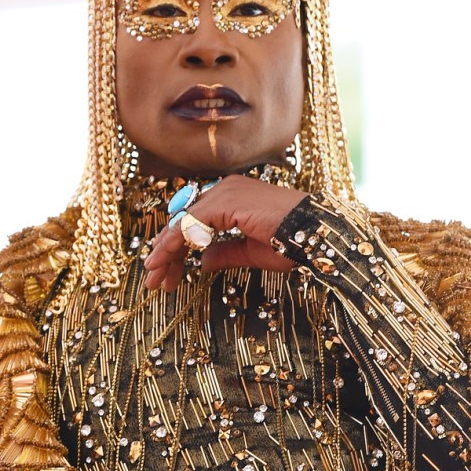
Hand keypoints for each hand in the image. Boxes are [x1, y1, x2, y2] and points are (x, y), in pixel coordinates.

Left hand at [144, 174, 307, 291]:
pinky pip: (191, 222)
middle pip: (184, 222)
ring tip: (154, 277)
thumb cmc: (293, 243)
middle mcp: (225, 189)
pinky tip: (165, 261)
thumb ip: (225, 253)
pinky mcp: (226, 200)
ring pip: (183, 222)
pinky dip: (175, 242)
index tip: (167, 276)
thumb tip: (203, 262)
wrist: (316, 235)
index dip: (177, 250)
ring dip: (165, 251)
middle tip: (154, 281)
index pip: (194, 222)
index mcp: (233, 198)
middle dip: (167, 253)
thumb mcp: (252, 252)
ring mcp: (225, 192)